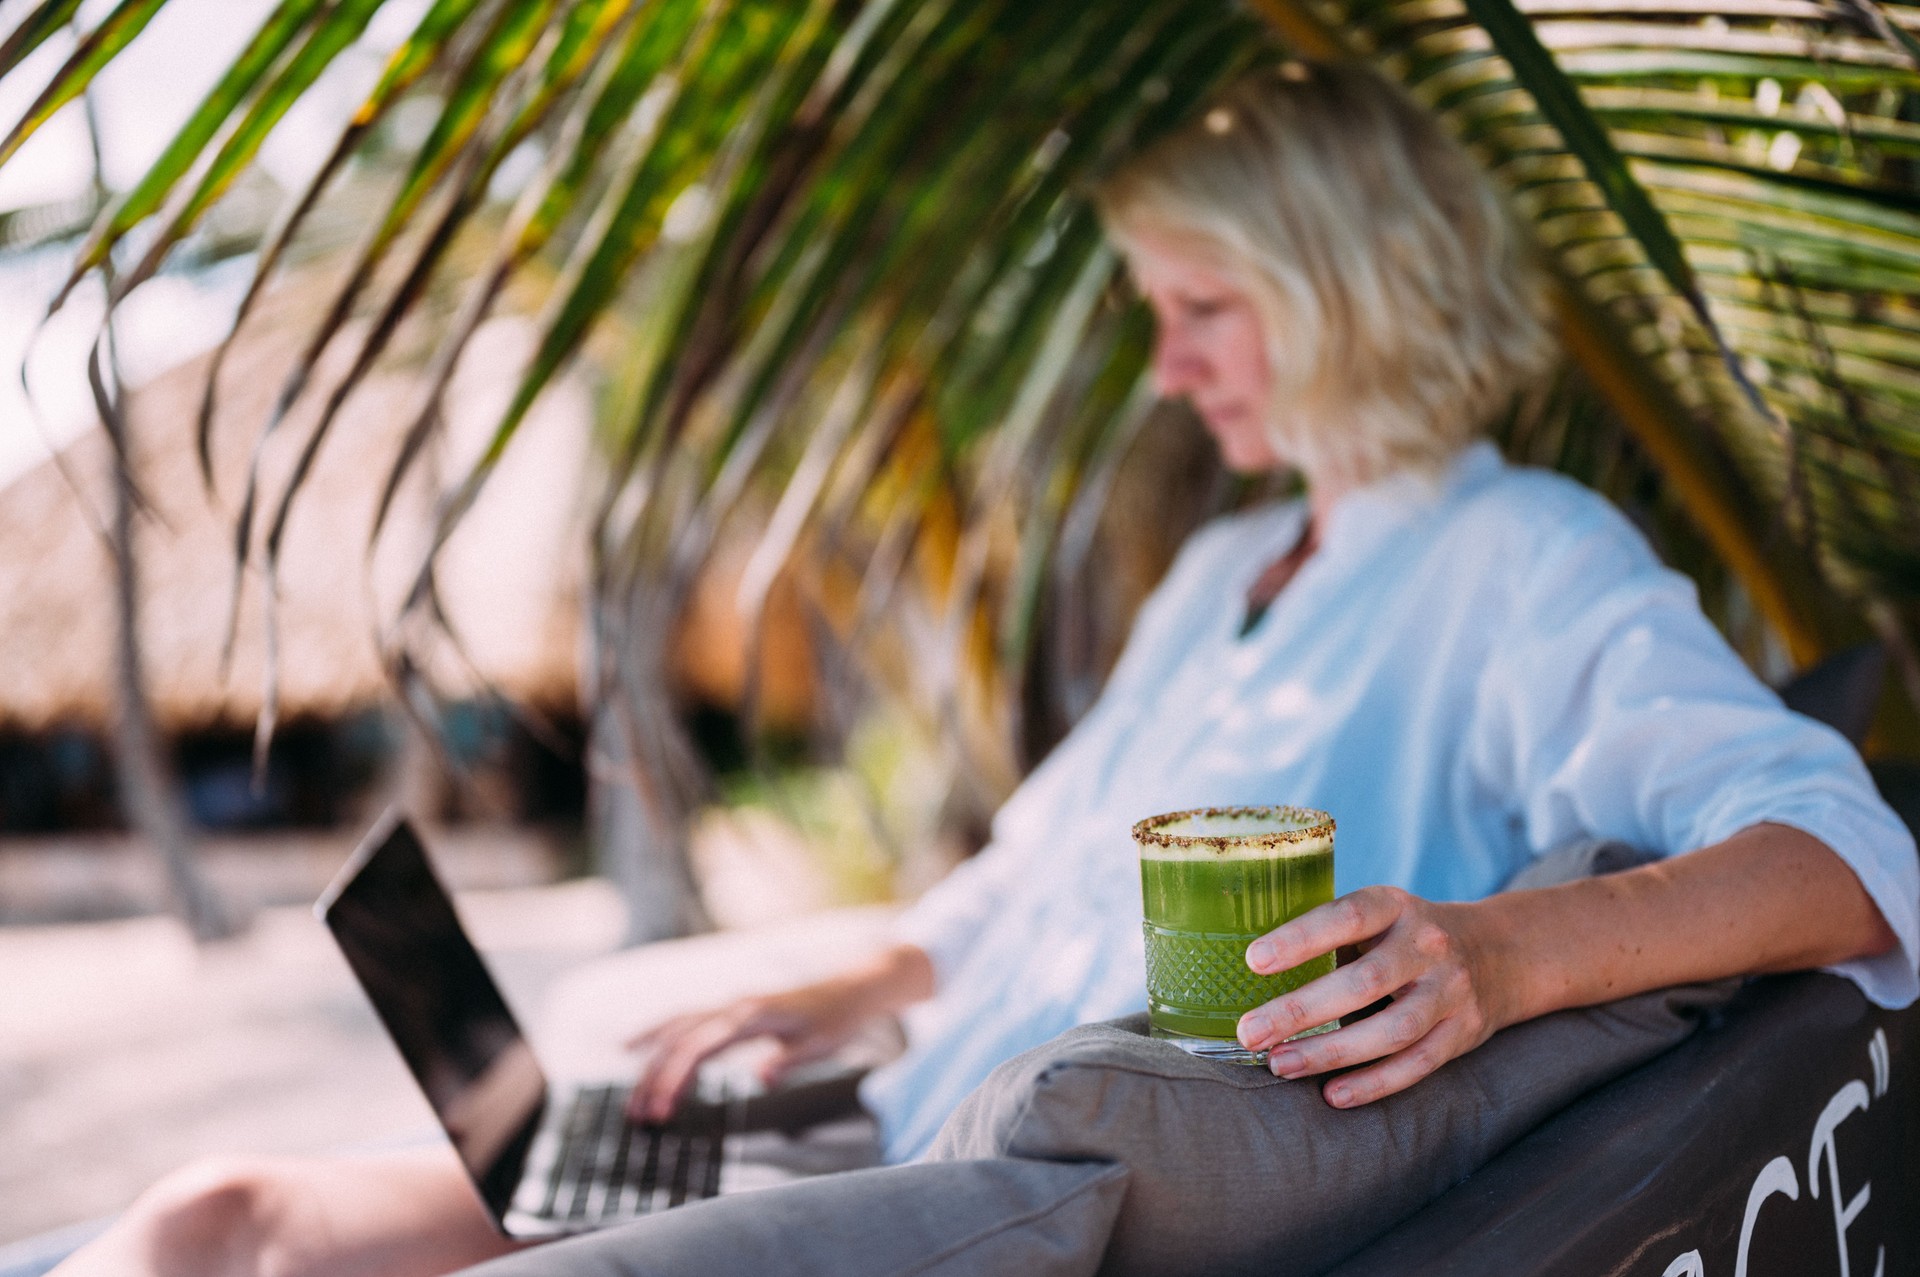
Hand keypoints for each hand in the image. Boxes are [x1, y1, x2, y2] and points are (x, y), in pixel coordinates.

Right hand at [624, 944, 933, 1122]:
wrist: (850, 988)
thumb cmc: (836, 1019)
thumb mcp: (821, 1043)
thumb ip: (788, 1059)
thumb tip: (760, 1077)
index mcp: (752, 1014)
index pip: (699, 1047)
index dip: (674, 1078)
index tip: (658, 1110)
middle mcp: (733, 1006)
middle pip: (678, 1040)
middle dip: (653, 1077)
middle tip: (636, 1115)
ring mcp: (729, 1006)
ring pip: (676, 1029)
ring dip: (650, 1060)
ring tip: (630, 1096)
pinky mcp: (730, 1011)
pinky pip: (685, 1021)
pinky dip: (658, 1035)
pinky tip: (636, 1049)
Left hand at [1233, 886, 1514, 1107]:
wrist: (1498, 953)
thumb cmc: (1405, 936)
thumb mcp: (1378, 916)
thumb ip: (1331, 936)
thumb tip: (1251, 970)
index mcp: (1395, 906)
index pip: (1347, 916)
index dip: (1301, 938)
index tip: (1254, 961)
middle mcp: (1427, 945)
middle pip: (1363, 982)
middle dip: (1301, 1011)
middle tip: (1250, 1032)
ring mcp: (1450, 991)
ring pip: (1390, 1030)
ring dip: (1330, 1053)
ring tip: (1279, 1065)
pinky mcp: (1462, 1033)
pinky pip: (1416, 1064)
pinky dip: (1373, 1083)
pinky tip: (1331, 1094)